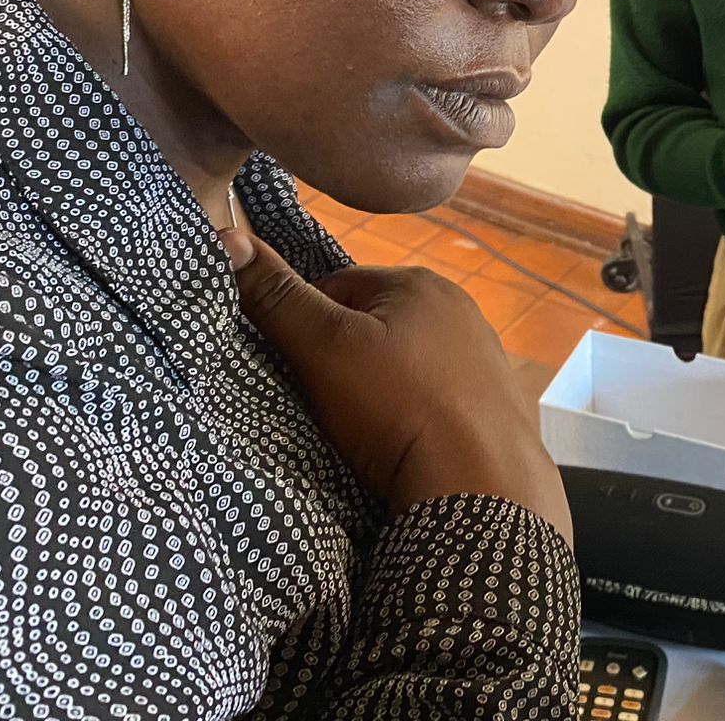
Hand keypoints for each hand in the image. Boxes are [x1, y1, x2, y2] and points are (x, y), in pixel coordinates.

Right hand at [221, 227, 572, 544]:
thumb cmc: (397, 407)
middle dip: (344, 359)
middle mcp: (460, 310)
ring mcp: (484, 359)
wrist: (481, 486)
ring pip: (406, 365)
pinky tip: (402, 446)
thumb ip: (277, 298)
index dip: (304, 325)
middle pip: (373, 326)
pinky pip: (437, 400)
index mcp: (420, 283)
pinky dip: (415, 416)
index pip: (337, 286)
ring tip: (361, 432)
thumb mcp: (324, 348)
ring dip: (380, 390)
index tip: (292, 368)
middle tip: (323, 404)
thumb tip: (228, 237)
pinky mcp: (495, 406)